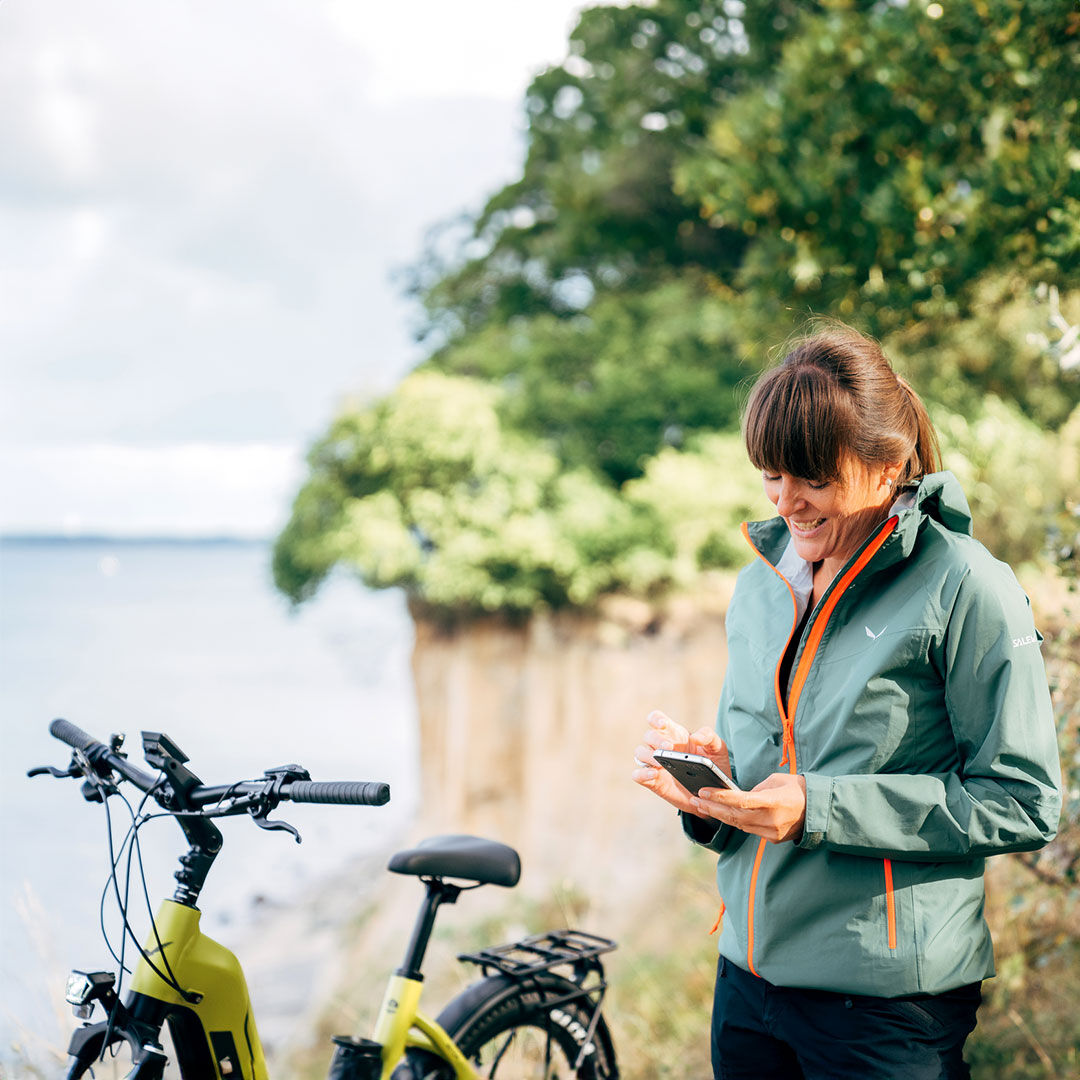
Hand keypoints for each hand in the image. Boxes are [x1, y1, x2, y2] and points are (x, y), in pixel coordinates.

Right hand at [632, 709, 732, 815]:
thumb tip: (694, 738)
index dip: (656, 719)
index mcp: (675, 734)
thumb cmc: (713, 766)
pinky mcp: (653, 781)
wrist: (713, 794)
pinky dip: (642, 773)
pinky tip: (653, 774)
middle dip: (656, 739)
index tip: (663, 725)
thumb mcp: (717, 748)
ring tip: (660, 762)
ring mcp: (654, 764)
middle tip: (668, 747)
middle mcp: (661, 746)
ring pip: (640, 753)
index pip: (657, 719)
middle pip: (649, 735)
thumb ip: (709, 736)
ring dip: (647, 756)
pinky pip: (638, 775)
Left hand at [689, 772, 806, 843]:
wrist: (819, 810)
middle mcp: (771, 819)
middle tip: (694, 800)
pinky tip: (723, 815)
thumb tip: (738, 796)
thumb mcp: (775, 780)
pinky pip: (749, 830)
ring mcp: (771, 832)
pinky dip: (736, 822)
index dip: (719, 798)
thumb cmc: (797, 788)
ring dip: (720, 816)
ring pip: (739, 825)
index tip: (703, 792)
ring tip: (703, 807)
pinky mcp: (772, 839)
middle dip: (712, 808)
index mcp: (772, 801)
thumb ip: (756, 789)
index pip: (740, 801)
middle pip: (734, 816)